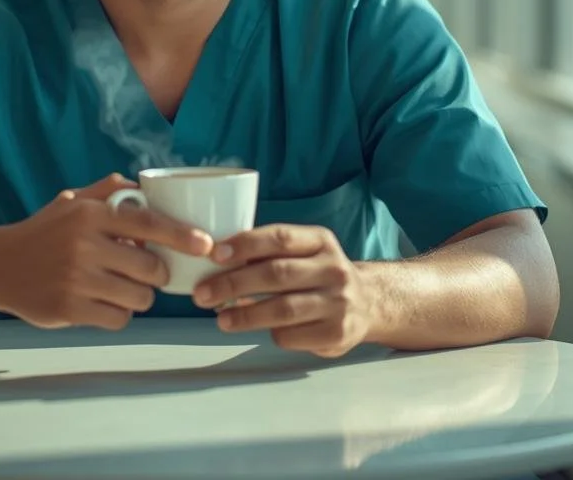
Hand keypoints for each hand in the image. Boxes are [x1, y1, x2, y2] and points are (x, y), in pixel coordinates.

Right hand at [0, 174, 212, 330]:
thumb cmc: (43, 232)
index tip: (207, 245)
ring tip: (120, 287)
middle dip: (156, 273)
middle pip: (152, 268)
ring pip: (139, 298)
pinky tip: (103, 303)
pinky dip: (118, 314)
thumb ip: (109, 192)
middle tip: (144, 270)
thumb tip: (147, 187)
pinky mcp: (70, 310)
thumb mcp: (71, 201)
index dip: (183, 236)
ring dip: (139, 296)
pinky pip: (118, 320)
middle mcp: (85, 245)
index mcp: (90, 215)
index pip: (149, 224)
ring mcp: (77, 280)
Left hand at [191, 224, 372, 357]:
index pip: (280, 238)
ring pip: (283, 309)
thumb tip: (217, 260)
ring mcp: (339, 302)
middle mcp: (333, 269)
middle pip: (277, 274)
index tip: (215, 254)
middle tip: (203, 294)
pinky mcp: (337, 333)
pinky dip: (270, 334)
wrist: (369, 303)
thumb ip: (269, 253)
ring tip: (221, 319)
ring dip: (246, 315)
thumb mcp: (304, 252)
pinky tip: (260, 331)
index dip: (245, 244)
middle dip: (233, 284)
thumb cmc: (318, 275)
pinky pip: (293, 335)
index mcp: (321, 241)